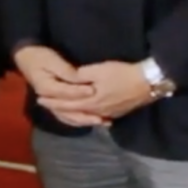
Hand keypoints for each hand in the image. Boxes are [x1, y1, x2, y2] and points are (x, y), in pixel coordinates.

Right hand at [14, 45, 102, 125]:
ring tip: (101, 122)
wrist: (28, 59)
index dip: (79, 92)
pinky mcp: (55, 105)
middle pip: (68, 112)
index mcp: (46, 88)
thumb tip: (79, 78)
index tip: (93, 91)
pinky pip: (67, 117)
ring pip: (68, 117)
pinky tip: (91, 122)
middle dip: (85, 115)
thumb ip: (66, 71)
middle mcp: (48, 101)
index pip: (65, 93)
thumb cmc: (41, 57)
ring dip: (84, 121)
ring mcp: (51, 104)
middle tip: (101, 117)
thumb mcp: (52, 61)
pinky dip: (79, 120)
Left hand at [36, 61, 155, 121]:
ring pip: (85, 116)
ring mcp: (107, 114)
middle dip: (58, 108)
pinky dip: (87, 116)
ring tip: (62, 110)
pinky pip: (97, 117)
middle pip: (74, 111)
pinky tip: (86, 116)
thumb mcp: (100, 70)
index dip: (53, 101)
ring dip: (72, 113)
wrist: (147, 82)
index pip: (66, 103)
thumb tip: (71, 78)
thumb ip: (82, 76)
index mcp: (90, 101)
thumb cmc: (122, 74)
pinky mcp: (116, 113)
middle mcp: (97, 111)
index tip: (39, 98)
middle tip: (44, 105)